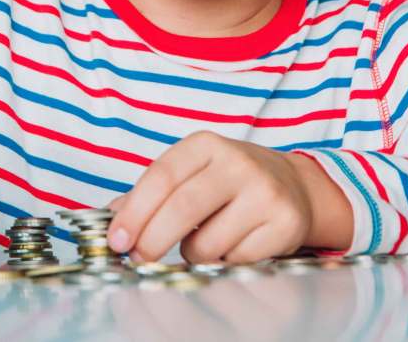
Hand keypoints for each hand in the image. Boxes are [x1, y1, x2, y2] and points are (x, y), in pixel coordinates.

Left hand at [106, 131, 320, 263]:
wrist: (296, 188)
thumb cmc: (230, 182)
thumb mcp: (192, 173)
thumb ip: (151, 192)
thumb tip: (112, 218)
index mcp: (207, 144)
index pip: (161, 177)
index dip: (134, 212)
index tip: (116, 240)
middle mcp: (238, 163)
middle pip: (182, 208)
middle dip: (151, 241)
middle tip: (138, 258)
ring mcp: (265, 193)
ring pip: (207, 243)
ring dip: (192, 253)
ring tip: (204, 241)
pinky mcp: (285, 224)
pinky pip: (235, 260)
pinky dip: (223, 262)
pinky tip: (233, 245)